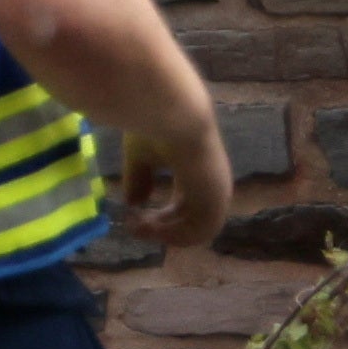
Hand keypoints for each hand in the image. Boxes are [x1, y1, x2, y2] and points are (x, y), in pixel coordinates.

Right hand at [120, 102, 236, 253]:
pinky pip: (196, 232)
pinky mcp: (215, 202)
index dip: (162, 215)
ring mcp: (215, 196)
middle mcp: (210, 188)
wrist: (173, 113)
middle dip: (161, 227)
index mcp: (197, 174)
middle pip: (190, 220)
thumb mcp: (140, 155)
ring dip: (165, 234)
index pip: (185, 203)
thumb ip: (138, 179)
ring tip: (137, 227)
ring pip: (195, 230)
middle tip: (132, 226)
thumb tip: (131, 202)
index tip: (133, 215)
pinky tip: (148, 225)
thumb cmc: (155, 126)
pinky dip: (172, 235)